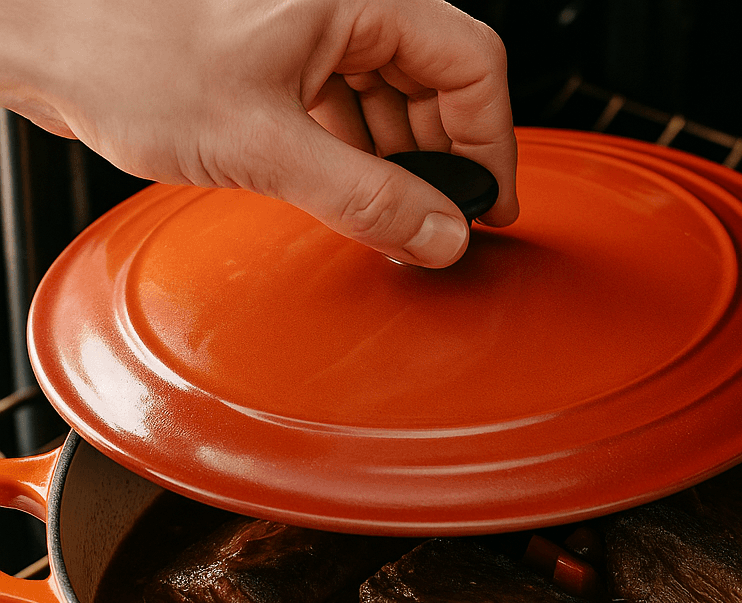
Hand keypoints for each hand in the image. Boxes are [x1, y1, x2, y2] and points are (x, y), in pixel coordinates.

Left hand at [0, 0, 517, 266]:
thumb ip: (367, 196)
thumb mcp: (265, 142)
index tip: (488, 207)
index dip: (490, 144)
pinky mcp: (280, 64)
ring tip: (389, 219)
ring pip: (394, 102)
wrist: (38, 38)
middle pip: (438, 84)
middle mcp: (341, 8)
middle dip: (442, 162)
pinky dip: (358, 159)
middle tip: (438, 224)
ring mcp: (310, 34)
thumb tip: (442, 234)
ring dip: (399, 167)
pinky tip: (345, 195)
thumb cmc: (122, 50)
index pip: (471, 63)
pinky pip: (348, 112)